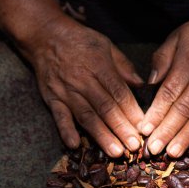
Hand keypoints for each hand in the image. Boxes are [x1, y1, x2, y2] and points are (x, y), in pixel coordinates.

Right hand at [30, 17, 143, 156]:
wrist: (45, 35)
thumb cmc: (80, 41)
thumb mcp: (106, 46)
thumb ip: (124, 67)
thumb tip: (142, 86)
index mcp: (100, 67)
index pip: (119, 93)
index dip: (132, 112)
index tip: (143, 128)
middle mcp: (83, 81)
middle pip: (106, 108)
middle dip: (121, 129)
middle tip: (134, 147)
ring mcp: (66, 91)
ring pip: (87, 116)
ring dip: (101, 136)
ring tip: (115, 152)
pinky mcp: (52, 98)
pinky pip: (59, 116)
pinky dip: (66, 130)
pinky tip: (74, 146)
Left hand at [140, 9, 188, 155]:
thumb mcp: (177, 37)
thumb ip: (162, 59)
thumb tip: (149, 84)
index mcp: (187, 64)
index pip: (169, 93)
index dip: (156, 113)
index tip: (144, 129)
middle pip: (183, 110)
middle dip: (167, 131)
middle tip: (153, 150)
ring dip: (188, 137)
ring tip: (174, 153)